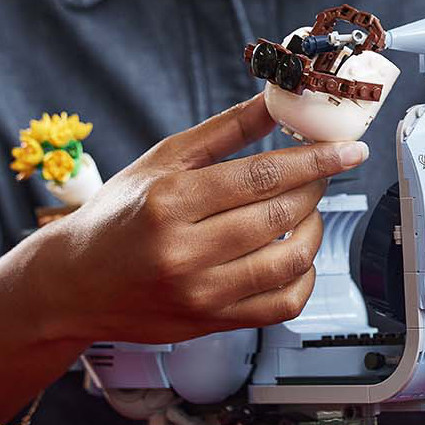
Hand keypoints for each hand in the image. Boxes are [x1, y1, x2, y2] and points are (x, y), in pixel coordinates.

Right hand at [31, 94, 368, 343]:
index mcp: (169, 202)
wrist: (75, 284)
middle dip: (316, 188)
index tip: (349, 150)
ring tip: (306, 210)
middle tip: (321, 173)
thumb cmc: (118, 216)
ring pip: (289, 262)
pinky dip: (304, 275)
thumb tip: (277, 102)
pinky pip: (283, 304)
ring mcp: (202, 295)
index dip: (315, 161)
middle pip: (280, 217)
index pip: (262, 177)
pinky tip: (296, 254)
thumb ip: (225, 131)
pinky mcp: (214, 322)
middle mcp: (185, 252)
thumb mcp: (163, 160)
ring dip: (314, 228)